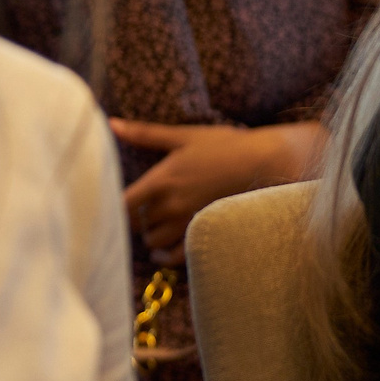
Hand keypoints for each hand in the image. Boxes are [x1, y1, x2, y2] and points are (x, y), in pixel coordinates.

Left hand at [113, 120, 323, 264]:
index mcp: (161, 180)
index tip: (112, 202)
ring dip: (150, 235)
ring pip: (153, 241)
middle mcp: (171, 205)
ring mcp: (188, 223)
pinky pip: (176, 257)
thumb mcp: (183, 136)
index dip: (113, 206)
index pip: (121, 204)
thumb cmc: (225, 145)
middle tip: (140, 211)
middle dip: (133, 219)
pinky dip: (165, 256)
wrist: (267, 163)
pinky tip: (163, 251)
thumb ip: (144, 133)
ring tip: (156, 225)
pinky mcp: (206, 234)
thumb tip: (112, 123)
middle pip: (134, 224)